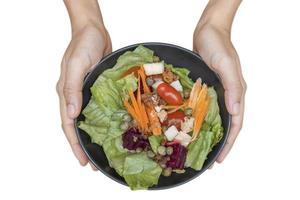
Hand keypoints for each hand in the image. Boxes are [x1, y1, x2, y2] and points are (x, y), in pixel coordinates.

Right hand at [56, 25, 111, 167]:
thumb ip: (72, 89)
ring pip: (88, 120)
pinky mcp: (98, 89)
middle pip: (77, 127)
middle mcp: (75, 97)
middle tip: (93, 164)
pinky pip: (99, 109)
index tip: (82, 161)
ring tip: (103, 152)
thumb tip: (70, 115)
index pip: (68, 125)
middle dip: (84, 146)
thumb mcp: (76, 65)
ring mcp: (86, 93)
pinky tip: (112, 129)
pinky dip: (104, 121)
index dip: (75, 145)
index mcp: (66, 94)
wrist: (93, 30)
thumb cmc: (83, 44)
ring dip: (94, 137)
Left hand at [193, 23, 246, 162]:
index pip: (235, 124)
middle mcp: (228, 96)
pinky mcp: (206, 88)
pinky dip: (197, 119)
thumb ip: (233, 87)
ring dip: (207, 133)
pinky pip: (203, 108)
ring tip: (197, 148)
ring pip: (213, 118)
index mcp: (236, 93)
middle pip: (225, 125)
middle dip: (218, 143)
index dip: (229, 143)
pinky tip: (188, 126)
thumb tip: (235, 111)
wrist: (208, 31)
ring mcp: (217, 92)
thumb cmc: (218, 45)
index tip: (219, 159)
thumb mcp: (225, 64)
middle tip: (207, 160)